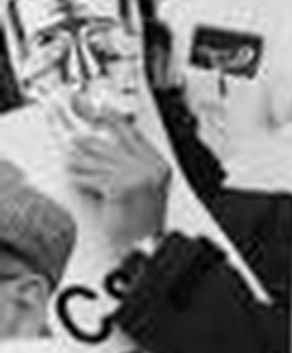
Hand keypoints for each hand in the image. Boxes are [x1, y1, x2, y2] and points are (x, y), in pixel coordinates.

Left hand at [64, 113, 171, 256]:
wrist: (143, 243)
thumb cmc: (143, 219)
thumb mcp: (144, 185)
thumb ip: (129, 161)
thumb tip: (102, 142)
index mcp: (158, 164)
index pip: (131, 133)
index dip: (111, 119)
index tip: (97, 109)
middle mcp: (149, 168)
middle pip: (108, 145)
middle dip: (86, 146)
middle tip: (73, 143)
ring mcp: (135, 177)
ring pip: (95, 161)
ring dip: (79, 164)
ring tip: (71, 165)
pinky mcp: (118, 187)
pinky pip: (90, 177)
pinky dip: (79, 180)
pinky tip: (77, 181)